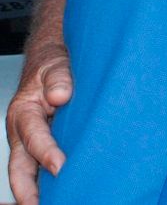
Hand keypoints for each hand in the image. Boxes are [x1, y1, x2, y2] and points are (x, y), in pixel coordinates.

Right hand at [6, 42, 72, 204]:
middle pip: (20, 167)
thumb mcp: (55, 64)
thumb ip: (58, 78)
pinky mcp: (44, 144)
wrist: (50, 59)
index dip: (46, 153)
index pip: (34, 137)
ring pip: (29, 172)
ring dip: (37, 191)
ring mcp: (31, 141)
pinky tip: (62, 192)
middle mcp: (23, 132)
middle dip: (28, 191)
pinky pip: (41, 167)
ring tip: (58, 202)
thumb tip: (60, 96)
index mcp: (23, 113)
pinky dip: (47, 182)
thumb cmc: (52, 64)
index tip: (59, 167)